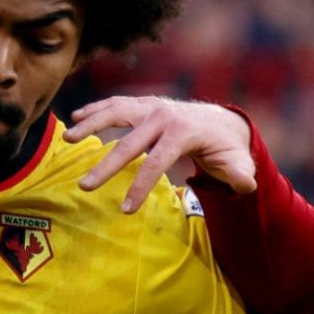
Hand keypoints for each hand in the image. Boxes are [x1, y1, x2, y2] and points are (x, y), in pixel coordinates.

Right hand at [64, 96, 258, 213]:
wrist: (221, 121)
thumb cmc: (227, 150)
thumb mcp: (238, 164)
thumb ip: (241, 175)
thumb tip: (246, 185)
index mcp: (183, 132)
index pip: (156, 162)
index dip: (140, 186)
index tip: (125, 210)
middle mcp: (163, 115)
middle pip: (129, 142)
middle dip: (106, 166)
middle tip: (85, 186)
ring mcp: (151, 106)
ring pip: (116, 112)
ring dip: (91, 124)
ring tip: (67, 138)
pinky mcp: (143, 103)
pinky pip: (116, 104)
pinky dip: (95, 109)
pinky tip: (75, 118)